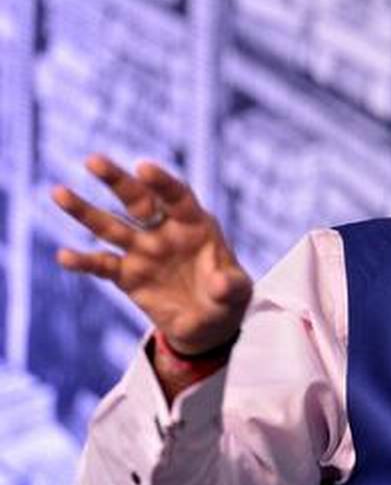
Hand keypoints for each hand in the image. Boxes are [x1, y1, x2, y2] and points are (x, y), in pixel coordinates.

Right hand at [52, 154, 250, 354]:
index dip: (161, 182)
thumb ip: (230, 285)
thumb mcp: (238, 292)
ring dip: (85, 211)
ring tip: (59, 193)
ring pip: (110, 226)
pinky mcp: (127, 275)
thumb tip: (220, 284)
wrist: (208, 323)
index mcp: (194, 224)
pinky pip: (102, 265)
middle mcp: (164, 231)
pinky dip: (84, 262)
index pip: (176, 196)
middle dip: (117, 180)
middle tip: (93, 161)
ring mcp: (142, 251)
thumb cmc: (227, 297)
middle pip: (137, 200)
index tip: (143, 168)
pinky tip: (65, 256)